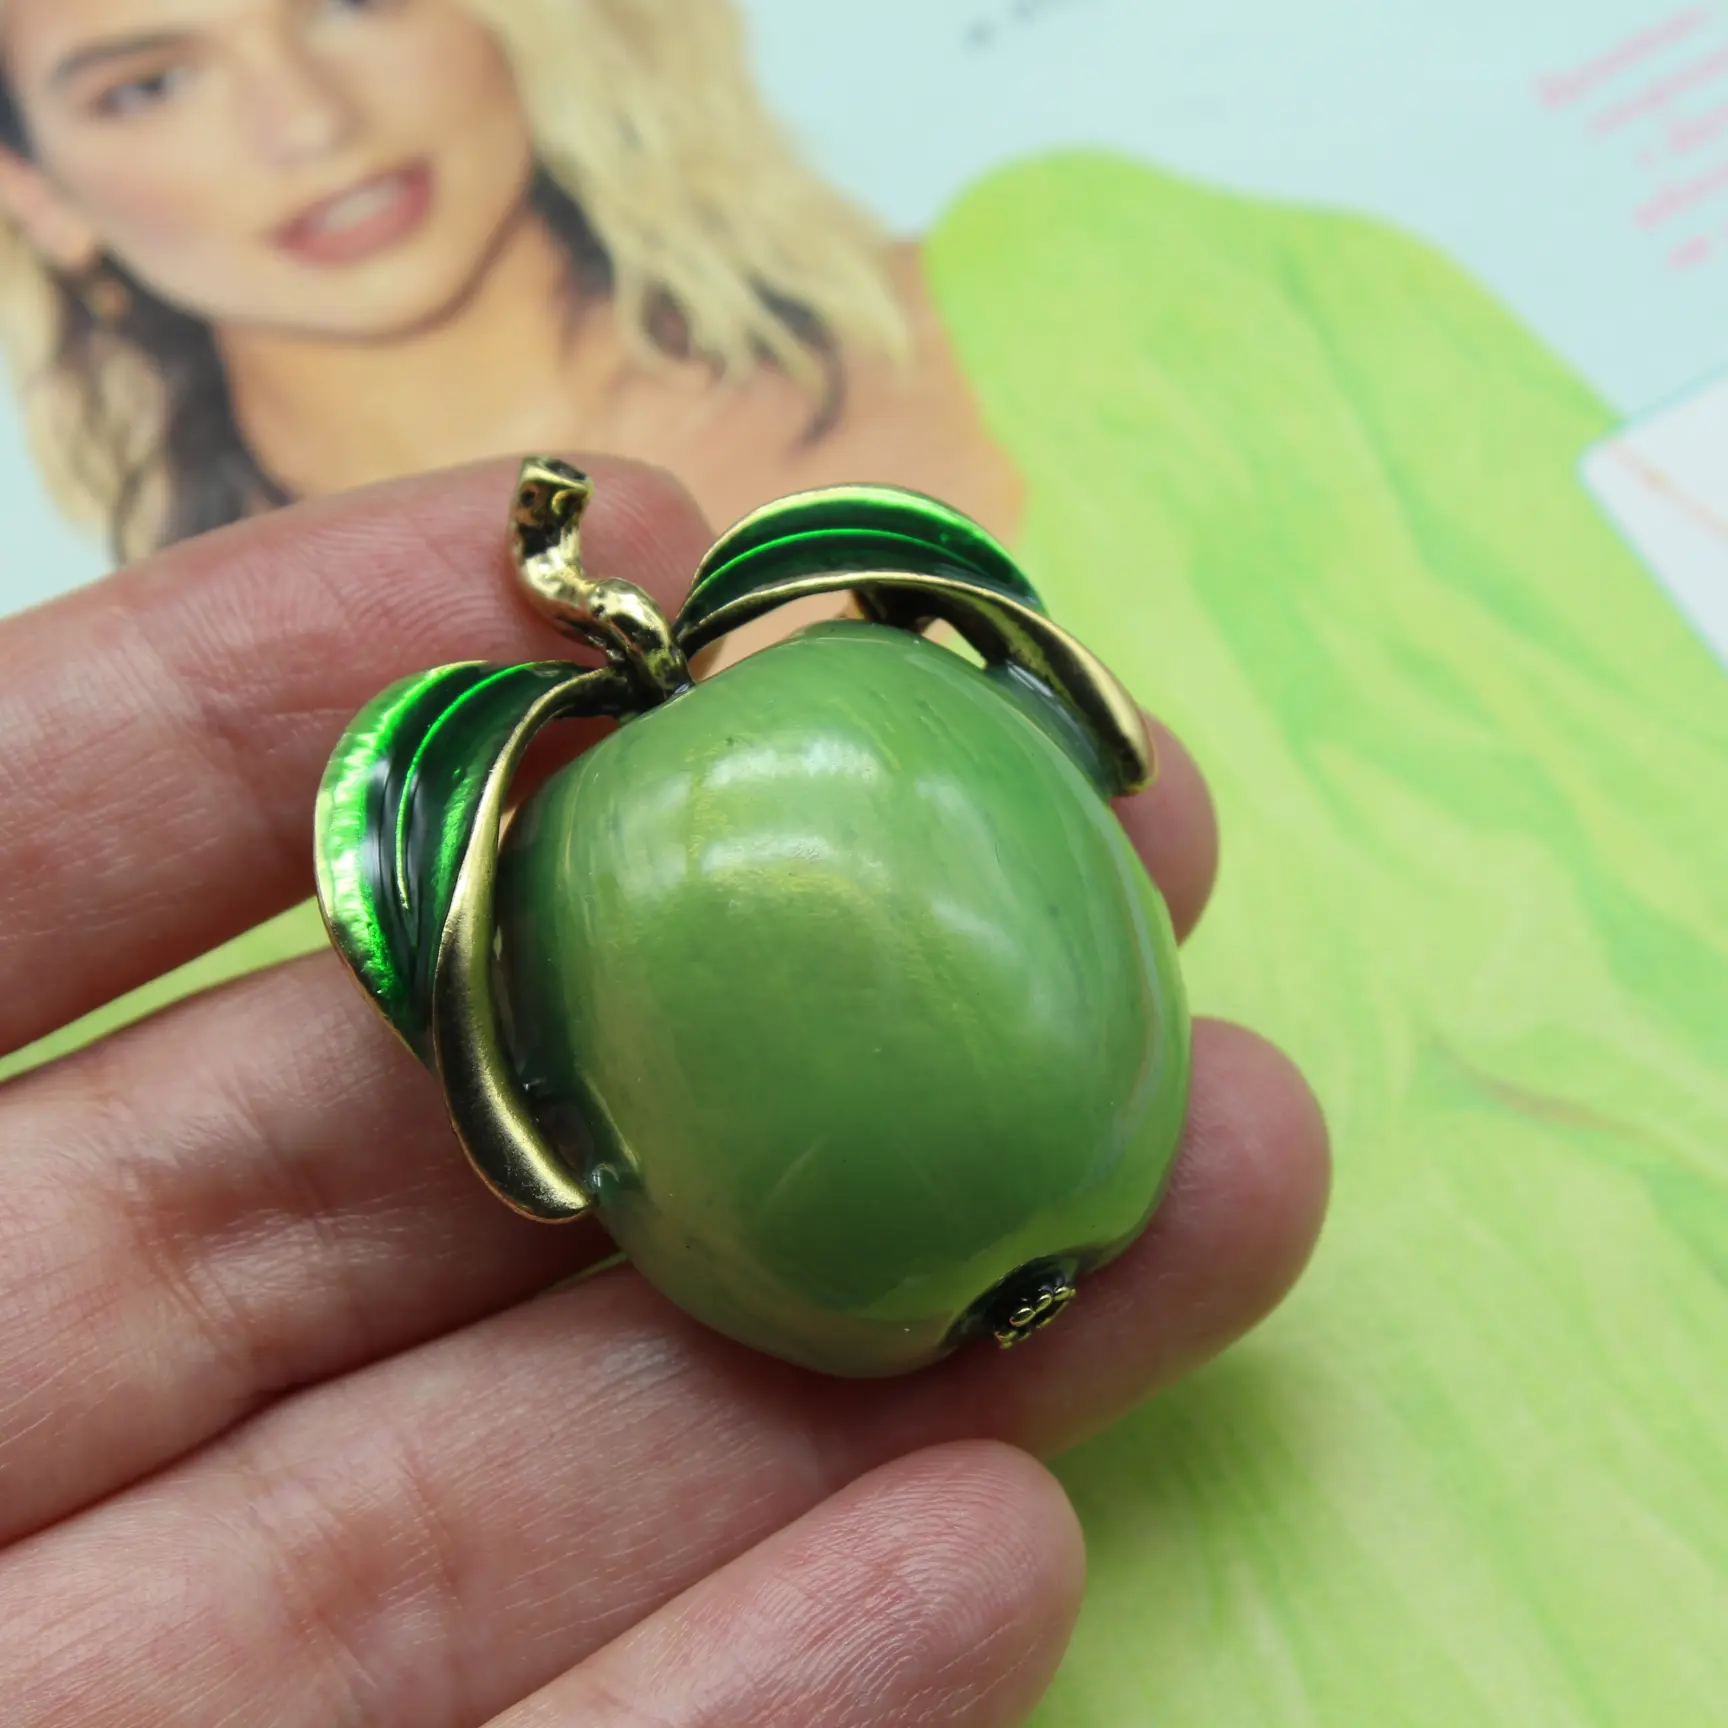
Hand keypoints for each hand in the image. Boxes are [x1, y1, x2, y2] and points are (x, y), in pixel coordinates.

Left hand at [0, 461, 1327, 1726]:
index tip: (631, 571)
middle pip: (386, 1195)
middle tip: (1099, 890)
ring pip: (510, 1505)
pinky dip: (749, 1702)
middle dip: (756, 1018)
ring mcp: (125, 1692)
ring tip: (1193, 1205)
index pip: (41, 856)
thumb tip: (441, 706)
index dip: (325, 686)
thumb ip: (18, 878)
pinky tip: (992, 1556)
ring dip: (864, 1371)